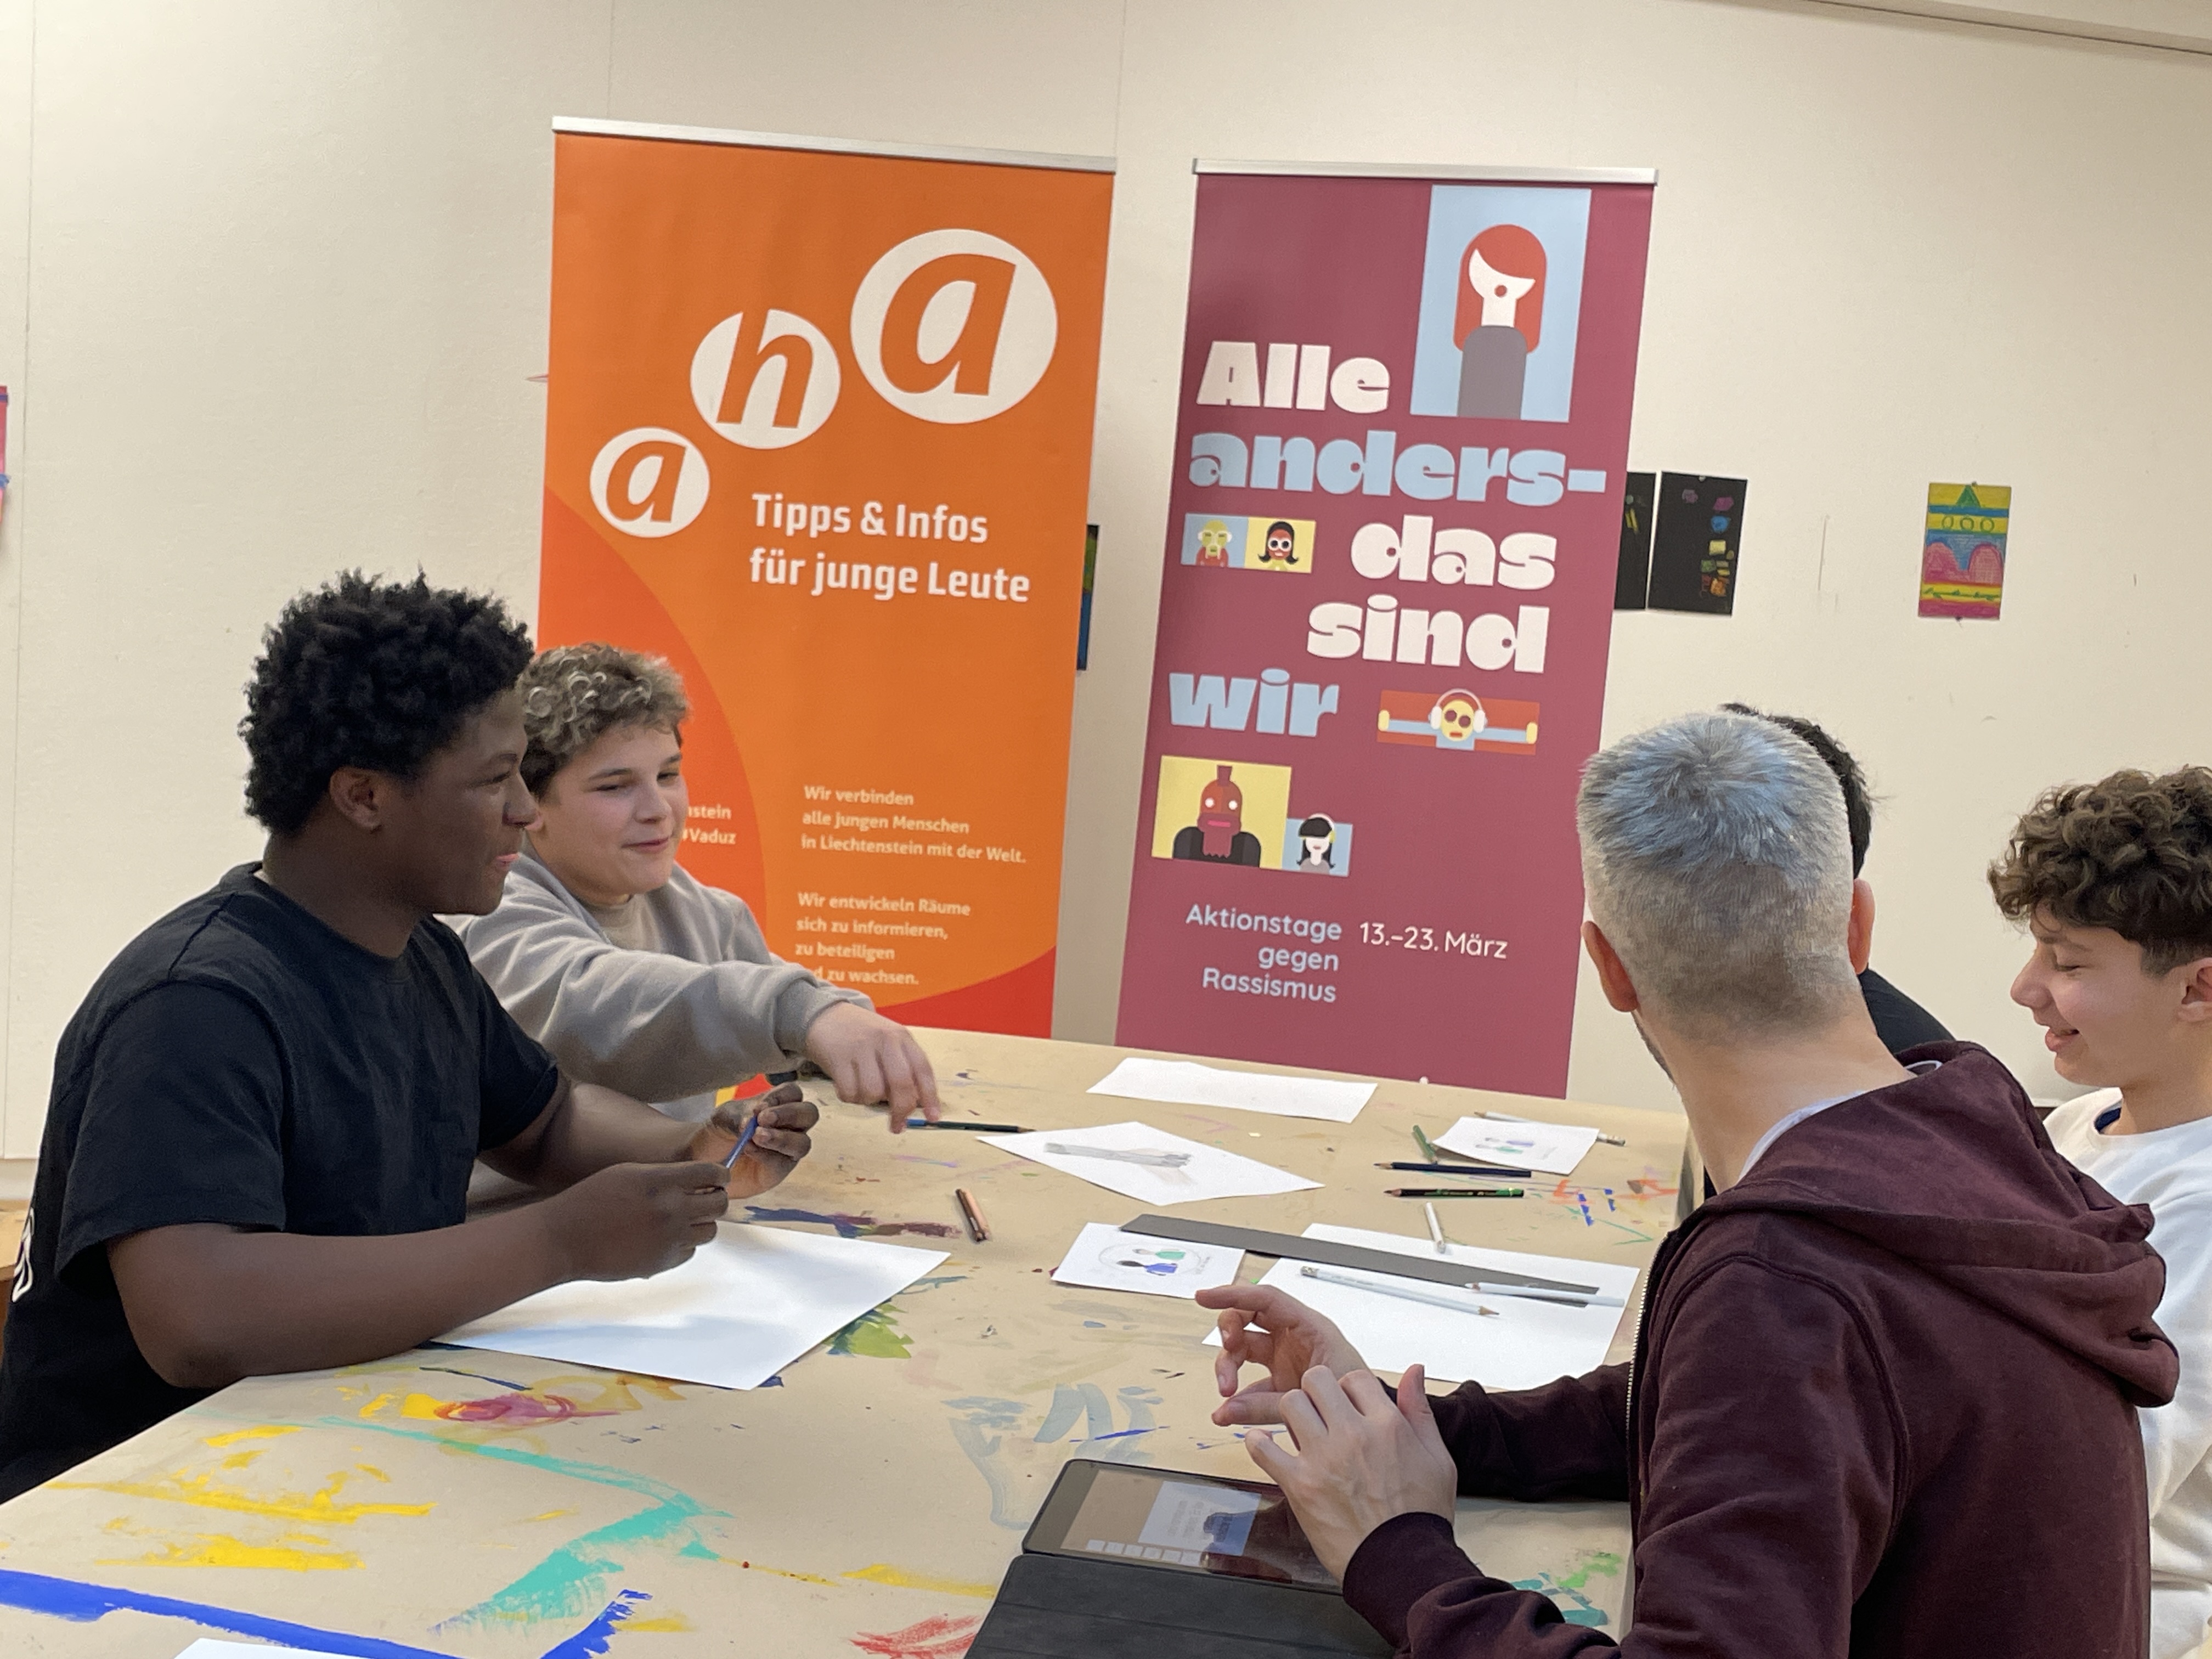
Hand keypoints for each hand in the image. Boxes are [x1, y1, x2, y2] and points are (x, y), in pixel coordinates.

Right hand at [545, 1160, 732, 1281]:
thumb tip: (697, 1179)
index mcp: (662, 1182)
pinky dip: (684, 1243)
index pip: (712, 1173)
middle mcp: (672, 1210)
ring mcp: (669, 1239)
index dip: (719, 1173)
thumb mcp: (629, 1173)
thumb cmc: (591, 1199)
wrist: (565, 1239)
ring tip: (682, 1218)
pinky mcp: (663, 1262)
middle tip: (706, 1196)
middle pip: (719, 1204)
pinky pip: (690, 1251)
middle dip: (716, 1197)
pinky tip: (664, 1236)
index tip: (718, 1177)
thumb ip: (665, 1175)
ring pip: (710, 1231)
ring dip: (701, 1222)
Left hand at [688, 1082, 817, 1199]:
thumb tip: (753, 1121)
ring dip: (781, 1139)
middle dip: (789, 1114)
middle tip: (763, 1119)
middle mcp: (790, 1125)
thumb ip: (741, 1114)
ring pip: (802, 1143)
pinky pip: (782, 1163)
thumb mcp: (726, 1115)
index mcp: (779, 1104)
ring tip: (757, 1137)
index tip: (760, 1107)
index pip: (793, 1093)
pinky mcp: (779, 1170)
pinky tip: (748, 1150)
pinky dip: (766, 1155)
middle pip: (809, 1114)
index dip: (781, 1097)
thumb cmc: (722, 1130)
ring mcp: (788, 1149)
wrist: (708, 1159)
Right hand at [802, 1002, 941, 1132]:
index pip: (922, 1070)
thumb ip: (904, 1067)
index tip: (932, 1118)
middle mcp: (884, 1040)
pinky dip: (849, 1097)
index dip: (930, 1097)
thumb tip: (916, 1104)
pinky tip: (847, 1084)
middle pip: (901, 1083)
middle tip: (897, 1125)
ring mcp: (860, 1048)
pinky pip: (849, 1092)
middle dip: (901, 1110)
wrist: (825, 1014)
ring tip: (863, 1089)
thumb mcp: (889, 1040)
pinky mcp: (838, 1057)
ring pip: (874, 1092)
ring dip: (869, 1100)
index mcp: (901, 1037)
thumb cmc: (861, 1033)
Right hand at [1194, 1285, 1367, 1424]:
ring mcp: (1284, 1357)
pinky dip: (1238, 1396)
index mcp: (1308, 1326)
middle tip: (1226, 1352)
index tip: (1205, 1297)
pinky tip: (1229, 1411)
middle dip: (1229, 1332)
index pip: (1265, 1299)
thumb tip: (1228, 1409)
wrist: (1370, 1422)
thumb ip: (1268, 1404)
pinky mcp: (1280, 1380)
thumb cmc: (1358, 1396)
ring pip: (1243, 1349)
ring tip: (1226, 1393)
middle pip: (1247, 1318)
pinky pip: (1250, 1381)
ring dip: (1228, 1367)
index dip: (1233, 1294)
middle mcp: (1292, 1336)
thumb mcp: (1313, 1395)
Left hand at [1245, 1364, 1457, 1580]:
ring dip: (1293, 1414)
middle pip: (1317, 1379)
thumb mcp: (1437, 1459)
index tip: (1349, 1405)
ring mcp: (1323, 1458)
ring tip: (1300, 1430)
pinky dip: (1258, 1444)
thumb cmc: (1421, 1516)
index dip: (1350, 1388)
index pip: (1355, 1376)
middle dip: (1317, 1391)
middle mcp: (1353, 1434)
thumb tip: (1414, 1370)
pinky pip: (1262, 1448)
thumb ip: (1420, 1410)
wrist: (1402, 1565)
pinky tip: (1266, 1446)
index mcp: (1387, 1425)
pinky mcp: (1299, 1484)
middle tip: (1321, 1411)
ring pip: (1290, 1403)